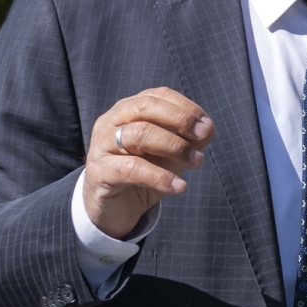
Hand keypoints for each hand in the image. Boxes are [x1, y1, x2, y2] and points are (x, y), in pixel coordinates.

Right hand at [83, 87, 214, 238]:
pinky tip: (179, 186)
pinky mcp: (99, 172)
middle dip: (180, 120)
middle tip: (202, 136)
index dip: (185, 107)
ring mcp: (102, 145)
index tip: (206, 126)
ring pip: (139, 134)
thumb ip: (188, 139)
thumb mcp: (169, 154)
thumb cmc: (143, 176)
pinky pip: (132, 169)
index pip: (158, 96)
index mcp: (128, 110)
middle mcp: (111, 122)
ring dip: (174, 146)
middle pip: (146, 107)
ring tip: (195, 162)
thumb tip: (207, 128)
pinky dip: (160, 176)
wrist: (114, 210)